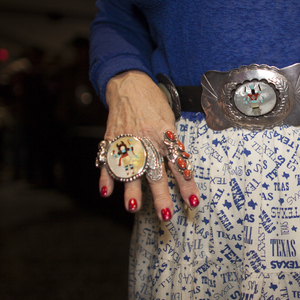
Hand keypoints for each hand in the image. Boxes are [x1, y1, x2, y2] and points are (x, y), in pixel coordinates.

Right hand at [99, 70, 199, 219]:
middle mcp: (147, 141)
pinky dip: (105, 177)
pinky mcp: (112, 140)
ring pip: (130, 171)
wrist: (129, 84)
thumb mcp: (170, 121)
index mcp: (165, 136)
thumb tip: (181, 169)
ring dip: (131, 191)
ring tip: (132, 208)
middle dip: (160, 196)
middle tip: (165, 215)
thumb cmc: (154, 103)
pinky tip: (106, 192)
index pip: (179, 165)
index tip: (193, 202)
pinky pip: (108, 161)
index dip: (187, 185)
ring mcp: (128, 141)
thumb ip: (173, 145)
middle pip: (155, 173)